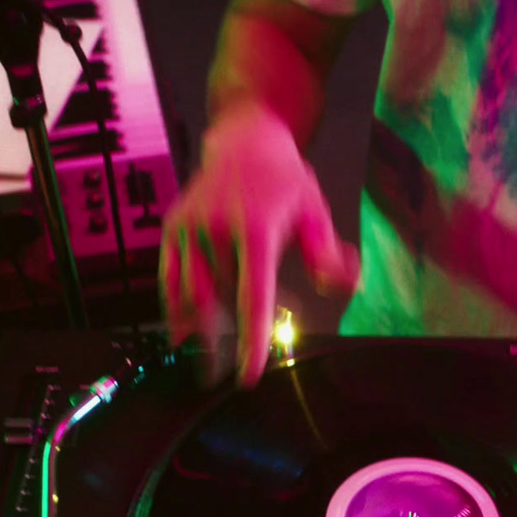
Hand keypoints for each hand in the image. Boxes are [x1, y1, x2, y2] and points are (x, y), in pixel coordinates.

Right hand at [158, 102, 359, 386]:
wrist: (244, 140)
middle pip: (218, 301)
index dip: (250, 341)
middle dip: (221, 340)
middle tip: (222, 376)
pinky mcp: (172, 227)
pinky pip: (170, 277)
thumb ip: (328, 254)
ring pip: (189, 294)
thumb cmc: (286, 182)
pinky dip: (173, 308)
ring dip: (195, 331)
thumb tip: (346, 285)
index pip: (253, 297)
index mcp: (257, 228)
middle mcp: (218, 228)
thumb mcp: (315, 212)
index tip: (247, 376)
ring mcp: (190, 226)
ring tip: (201, 363)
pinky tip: (179, 334)